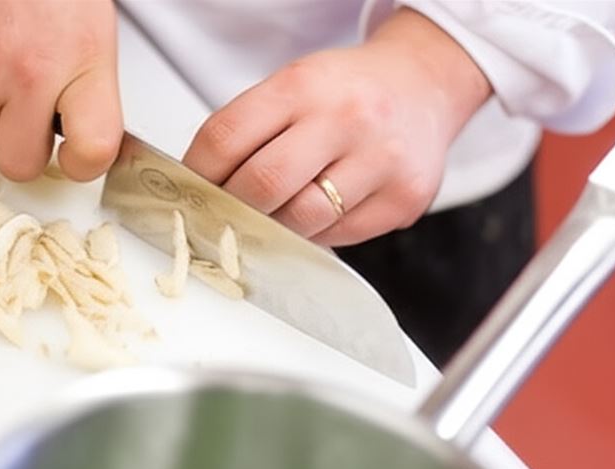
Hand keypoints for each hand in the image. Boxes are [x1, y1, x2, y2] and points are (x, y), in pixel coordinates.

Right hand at [0, 0, 122, 181]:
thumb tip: (84, 135)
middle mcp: (27, 72)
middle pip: (20, 163)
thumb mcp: (91, 25)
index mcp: (81, 61)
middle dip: (25, 146)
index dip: (83, 163)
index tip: (77, 155)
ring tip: (1, 62)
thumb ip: (88, 85)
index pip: (92, 153)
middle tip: (32, 115)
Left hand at [183, 8, 490, 245]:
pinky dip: (315, 235)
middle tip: (225, 216)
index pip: (226, 138)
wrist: (424, 86)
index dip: (197, 174)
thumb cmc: (349, 92)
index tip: (190, 191)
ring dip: (275, 228)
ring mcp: (381, 161)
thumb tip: (201, 190)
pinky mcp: (403, 200)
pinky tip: (317, 215)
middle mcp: (346, 118)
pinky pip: (338, 237)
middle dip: (233, 209)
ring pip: (301, 222)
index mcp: (304, 84)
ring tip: (273, 216)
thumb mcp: (294, 86)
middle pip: (262, 186)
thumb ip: (249, 131)